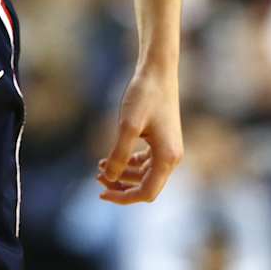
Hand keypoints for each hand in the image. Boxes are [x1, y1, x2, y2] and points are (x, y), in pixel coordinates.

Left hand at [96, 62, 182, 203]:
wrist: (157, 71)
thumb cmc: (144, 95)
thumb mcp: (127, 126)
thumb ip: (119, 154)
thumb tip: (110, 178)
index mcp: (168, 158)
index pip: (147, 193)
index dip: (123, 197)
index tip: (101, 193)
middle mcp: (172, 157)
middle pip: (146, 186)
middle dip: (121, 186)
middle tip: (98, 177)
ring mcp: (169, 149)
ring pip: (145, 175)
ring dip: (123, 175)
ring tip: (100, 165)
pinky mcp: (163, 141)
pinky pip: (146, 162)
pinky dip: (130, 164)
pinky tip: (113, 157)